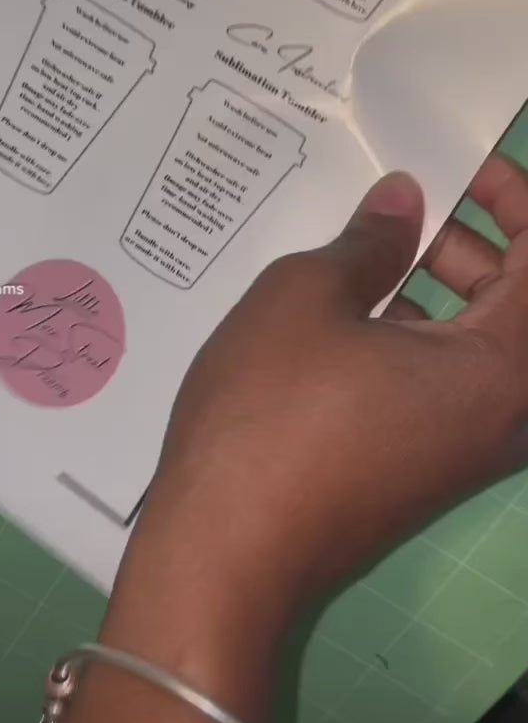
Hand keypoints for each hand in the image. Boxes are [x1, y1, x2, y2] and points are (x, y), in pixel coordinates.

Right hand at [129, 153, 527, 639]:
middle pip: (520, 304)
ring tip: (366, 253)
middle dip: (474, 241)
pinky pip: (448, 383)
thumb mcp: (306, 300)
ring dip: (441, 288)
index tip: (462, 167)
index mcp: (501, 369)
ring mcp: (465, 450)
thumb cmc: (269, 417)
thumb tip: (402, 203)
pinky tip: (347, 317)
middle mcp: (504, 415)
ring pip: (480, 345)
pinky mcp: (424, 470)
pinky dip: (418, 336)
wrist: (225, 555)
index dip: (515, 200)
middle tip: (404, 205)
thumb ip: (369, 241)